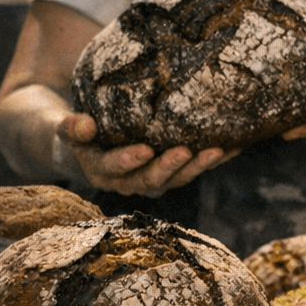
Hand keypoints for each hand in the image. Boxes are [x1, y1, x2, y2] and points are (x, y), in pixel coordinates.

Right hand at [57, 111, 231, 196]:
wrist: (94, 145)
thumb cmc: (83, 132)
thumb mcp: (70, 129)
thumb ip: (73, 127)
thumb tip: (85, 124)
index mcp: (102, 171)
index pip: (114, 168)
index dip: (128, 160)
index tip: (144, 149)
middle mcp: (129, 182)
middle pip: (150, 179)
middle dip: (169, 166)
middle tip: (186, 151)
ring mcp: (153, 180)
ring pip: (177, 178)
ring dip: (198, 166)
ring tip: (217, 151)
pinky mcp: (172, 174)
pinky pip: (194, 169)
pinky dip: (213, 160)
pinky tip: (235, 146)